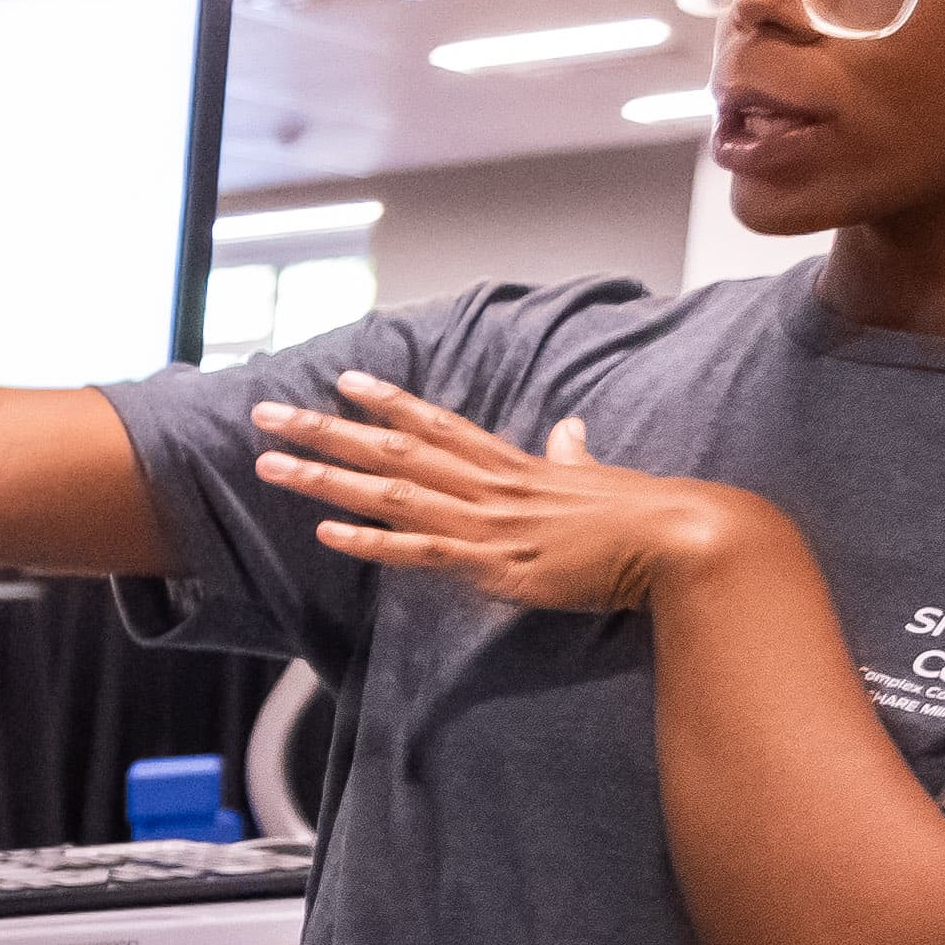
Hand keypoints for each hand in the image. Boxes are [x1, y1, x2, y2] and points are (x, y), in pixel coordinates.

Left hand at [249, 374, 777, 617]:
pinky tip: (326, 531)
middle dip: (323, 431)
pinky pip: (420, 549)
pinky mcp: (493, 563)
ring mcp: (486, 521)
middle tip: (264, 414)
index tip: (342, 381)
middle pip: (391, 449)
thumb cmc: (645, 514)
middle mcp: (487, 484)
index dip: (385, 401)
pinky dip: (370, 540)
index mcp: (511, 464)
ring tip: (269, 464)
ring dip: (325, 478)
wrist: (680, 538)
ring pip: (389, 492)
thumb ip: (572, 456)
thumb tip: (571, 431)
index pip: (435, 423)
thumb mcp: (598, 477)